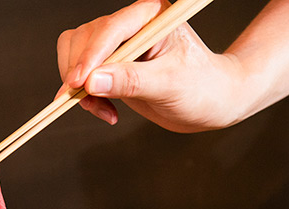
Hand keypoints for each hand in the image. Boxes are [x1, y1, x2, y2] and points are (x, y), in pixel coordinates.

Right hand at [56, 0, 244, 132]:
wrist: (212, 103)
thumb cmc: (202, 87)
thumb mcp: (169, 84)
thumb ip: (131, 81)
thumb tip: (91, 82)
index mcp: (150, 15)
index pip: (110, 29)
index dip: (91, 55)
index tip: (79, 83)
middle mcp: (131, 24)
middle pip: (84, 38)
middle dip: (81, 73)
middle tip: (87, 102)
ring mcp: (118, 46)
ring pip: (76, 55)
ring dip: (80, 87)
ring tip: (103, 110)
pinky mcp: (112, 67)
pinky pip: (82, 76)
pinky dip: (86, 97)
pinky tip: (107, 112)